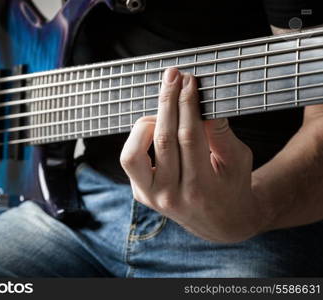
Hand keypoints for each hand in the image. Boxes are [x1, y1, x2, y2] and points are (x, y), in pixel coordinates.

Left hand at [120, 68, 267, 242]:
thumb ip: (220, 132)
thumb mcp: (237, 160)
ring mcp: (151, 197)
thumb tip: (200, 102)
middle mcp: (171, 196)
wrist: (221, 222)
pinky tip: (156, 127)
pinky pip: (130, 159)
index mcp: (201, 188)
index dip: (188, 104)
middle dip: (168, 101)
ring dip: (148, 122)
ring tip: (165, 109)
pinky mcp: (139, 193)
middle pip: (163, 139)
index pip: (189, 137)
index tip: (189, 80)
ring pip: (133, 152)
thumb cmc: (232, 186)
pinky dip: (140, 138)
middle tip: (173, 76)